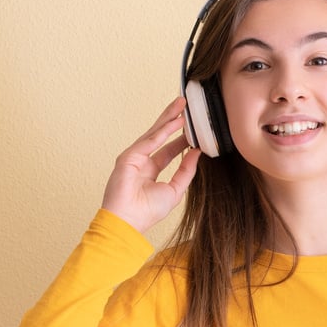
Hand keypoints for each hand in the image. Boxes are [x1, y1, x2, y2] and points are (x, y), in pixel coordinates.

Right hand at [100, 97, 200, 231]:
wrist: (129, 222)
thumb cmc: (147, 212)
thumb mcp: (175, 190)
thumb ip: (186, 171)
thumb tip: (197, 152)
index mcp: (150, 171)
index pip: (168, 150)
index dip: (180, 138)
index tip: (193, 129)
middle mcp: (141, 161)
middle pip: (159, 135)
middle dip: (172, 119)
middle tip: (185, 105)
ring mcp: (134, 157)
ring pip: (154, 133)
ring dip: (168, 118)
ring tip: (181, 104)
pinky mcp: (128, 157)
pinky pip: (149, 141)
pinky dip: (163, 131)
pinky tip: (175, 121)